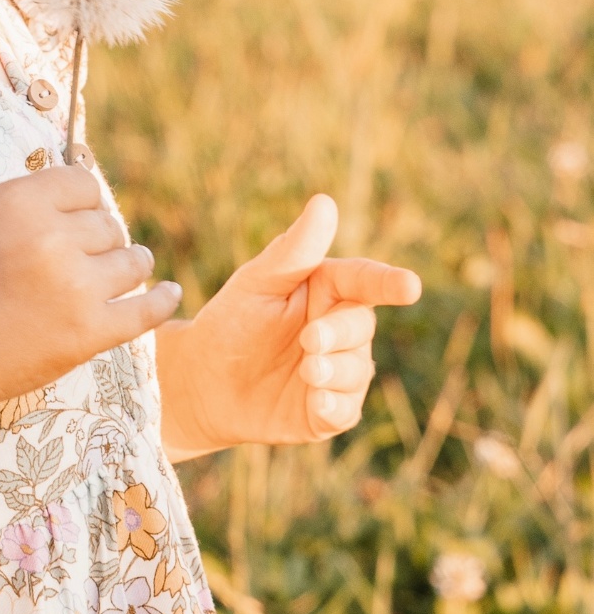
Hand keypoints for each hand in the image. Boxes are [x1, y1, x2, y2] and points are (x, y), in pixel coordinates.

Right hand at [0, 165, 182, 419]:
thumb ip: (36, 199)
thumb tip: (91, 190)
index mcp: (21, 202)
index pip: (84, 184)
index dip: (82, 205)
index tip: (75, 222)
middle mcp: (51, 238)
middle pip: (109, 225)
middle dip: (97, 242)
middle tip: (73, 264)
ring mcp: (74, 287)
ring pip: (131, 261)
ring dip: (127, 267)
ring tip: (116, 274)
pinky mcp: (88, 333)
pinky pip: (145, 310)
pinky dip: (162, 300)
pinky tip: (171, 293)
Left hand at [157, 194, 420, 455]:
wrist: (203, 380)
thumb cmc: (233, 319)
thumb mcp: (258, 281)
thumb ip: (295, 250)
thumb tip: (325, 202)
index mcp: (327, 288)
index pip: (364, 280)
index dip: (388, 282)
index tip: (410, 286)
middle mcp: (340, 328)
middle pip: (362, 325)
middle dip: (339, 333)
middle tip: (309, 340)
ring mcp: (338, 371)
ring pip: (358, 369)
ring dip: (334, 371)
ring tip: (305, 371)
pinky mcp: (327, 411)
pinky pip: (346, 410)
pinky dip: (335, 405)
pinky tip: (315, 399)